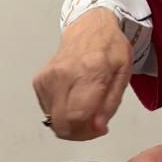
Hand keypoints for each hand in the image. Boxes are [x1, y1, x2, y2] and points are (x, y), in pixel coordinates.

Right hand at [33, 10, 131, 138]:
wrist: (90, 28)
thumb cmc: (109, 49)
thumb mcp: (122, 75)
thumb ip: (110, 105)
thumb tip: (97, 128)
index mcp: (89, 72)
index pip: (78, 116)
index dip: (88, 131)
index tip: (99, 128)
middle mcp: (64, 74)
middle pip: (62, 123)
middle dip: (79, 133)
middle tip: (92, 125)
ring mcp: (48, 77)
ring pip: (53, 120)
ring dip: (70, 124)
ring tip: (84, 111)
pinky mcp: (39, 81)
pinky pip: (48, 111)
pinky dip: (61, 113)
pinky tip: (73, 101)